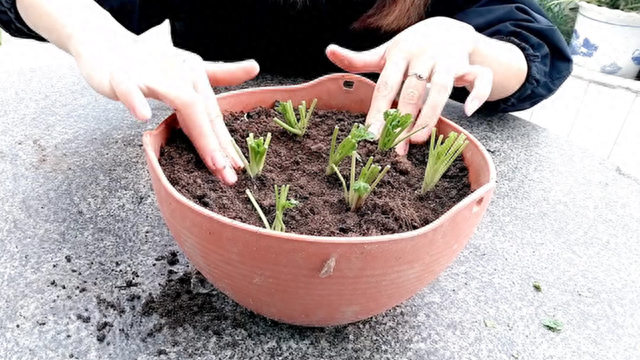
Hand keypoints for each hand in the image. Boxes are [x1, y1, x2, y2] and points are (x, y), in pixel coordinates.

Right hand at [72, 34, 258, 184]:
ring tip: (213, 162)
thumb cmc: (148, 59)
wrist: (102, 40)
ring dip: (199, 134)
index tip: (237, 169)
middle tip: (230, 175)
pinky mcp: (121, 75)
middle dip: (220, 146)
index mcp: (194, 74)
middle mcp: (179, 73)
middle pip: (205, 113)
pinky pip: (129, 89)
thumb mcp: (187, 65)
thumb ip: (219, 73)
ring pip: (181, 103)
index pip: (213, 114)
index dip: (226, 142)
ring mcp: (151, 74)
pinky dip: (136, 101)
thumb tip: (255, 67)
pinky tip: (143, 116)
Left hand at [326, 17, 492, 154]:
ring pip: (442, 86)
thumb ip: (360, 60)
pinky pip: (480, 78)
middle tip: (394, 147)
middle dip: (403, 120)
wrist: (448, 28)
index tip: (370, 136)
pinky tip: (467, 112)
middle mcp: (424, 54)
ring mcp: (448, 59)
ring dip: (431, 113)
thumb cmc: (411, 48)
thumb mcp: (386, 52)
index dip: (378, 111)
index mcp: (400, 52)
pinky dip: (477, 95)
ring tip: (419, 140)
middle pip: (412, 90)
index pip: (386, 85)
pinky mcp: (471, 64)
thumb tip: (329, 51)